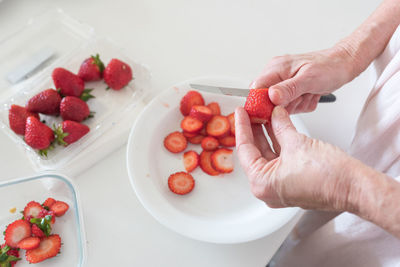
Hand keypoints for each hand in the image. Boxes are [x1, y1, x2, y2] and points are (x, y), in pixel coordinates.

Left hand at [235, 106, 360, 210]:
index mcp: (262, 183)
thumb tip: (275, 114)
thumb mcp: (297, 143)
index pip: (245, 149)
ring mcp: (280, 186)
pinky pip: (280, 159)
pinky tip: (278, 125)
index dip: (242, 127)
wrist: (354, 186)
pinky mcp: (292, 182)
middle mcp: (268, 188)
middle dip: (254, 129)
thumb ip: (281, 126)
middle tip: (251, 111)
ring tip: (264, 114)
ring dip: (267, 134)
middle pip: (255, 152)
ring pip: (268, 154)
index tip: (240, 112)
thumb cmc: (329, 176)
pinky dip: (279, 142)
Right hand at [251, 46, 355, 113]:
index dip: (260, 104)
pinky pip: (290, 106)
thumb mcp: (309, 79)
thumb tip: (271, 96)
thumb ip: (289, 89)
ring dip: (297, 105)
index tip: (273, 111)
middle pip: (267, 101)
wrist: (345, 64)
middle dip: (285, 105)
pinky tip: (311, 95)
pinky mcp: (290, 91)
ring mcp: (283, 84)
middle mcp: (276, 75)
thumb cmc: (330, 67)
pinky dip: (302, 105)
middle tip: (302, 96)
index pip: (255, 89)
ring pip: (280, 106)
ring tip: (309, 93)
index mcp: (276, 68)